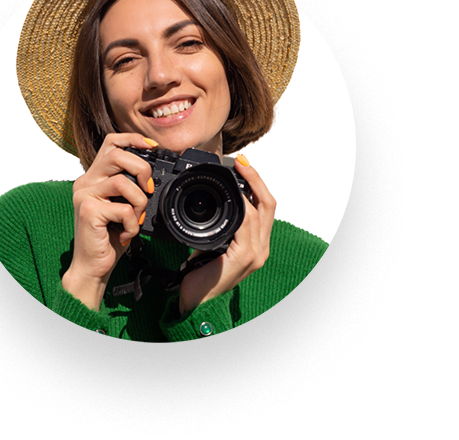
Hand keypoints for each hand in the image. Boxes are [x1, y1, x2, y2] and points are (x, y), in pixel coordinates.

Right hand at [62, 133, 156, 310]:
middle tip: (148, 189)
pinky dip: (132, 224)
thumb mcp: (122, 206)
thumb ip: (130, 188)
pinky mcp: (89, 211)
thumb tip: (153, 176)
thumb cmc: (110, 237)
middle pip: (117, 155)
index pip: (111, 143)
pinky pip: (123, 209)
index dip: (133, 140)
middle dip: (141, 169)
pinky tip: (127, 234)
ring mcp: (84, 195)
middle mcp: (85, 182)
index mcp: (93, 177)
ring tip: (135, 219)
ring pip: (122, 182)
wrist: (93, 266)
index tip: (152, 147)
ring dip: (139, 202)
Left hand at [178, 154, 274, 314]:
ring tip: (237, 172)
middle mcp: (260, 248)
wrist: (195, 302)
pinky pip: (246, 226)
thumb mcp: (210, 244)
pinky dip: (242, 209)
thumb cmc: (201, 275)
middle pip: (269, 205)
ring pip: (259, 212)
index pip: (265, 207)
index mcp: (254, 243)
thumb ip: (217, 227)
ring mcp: (255, 254)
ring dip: (249, 188)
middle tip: (242, 162)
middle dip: (256, 180)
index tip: (242, 165)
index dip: (256, 184)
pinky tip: (234, 196)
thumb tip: (206, 205)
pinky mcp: (244, 258)